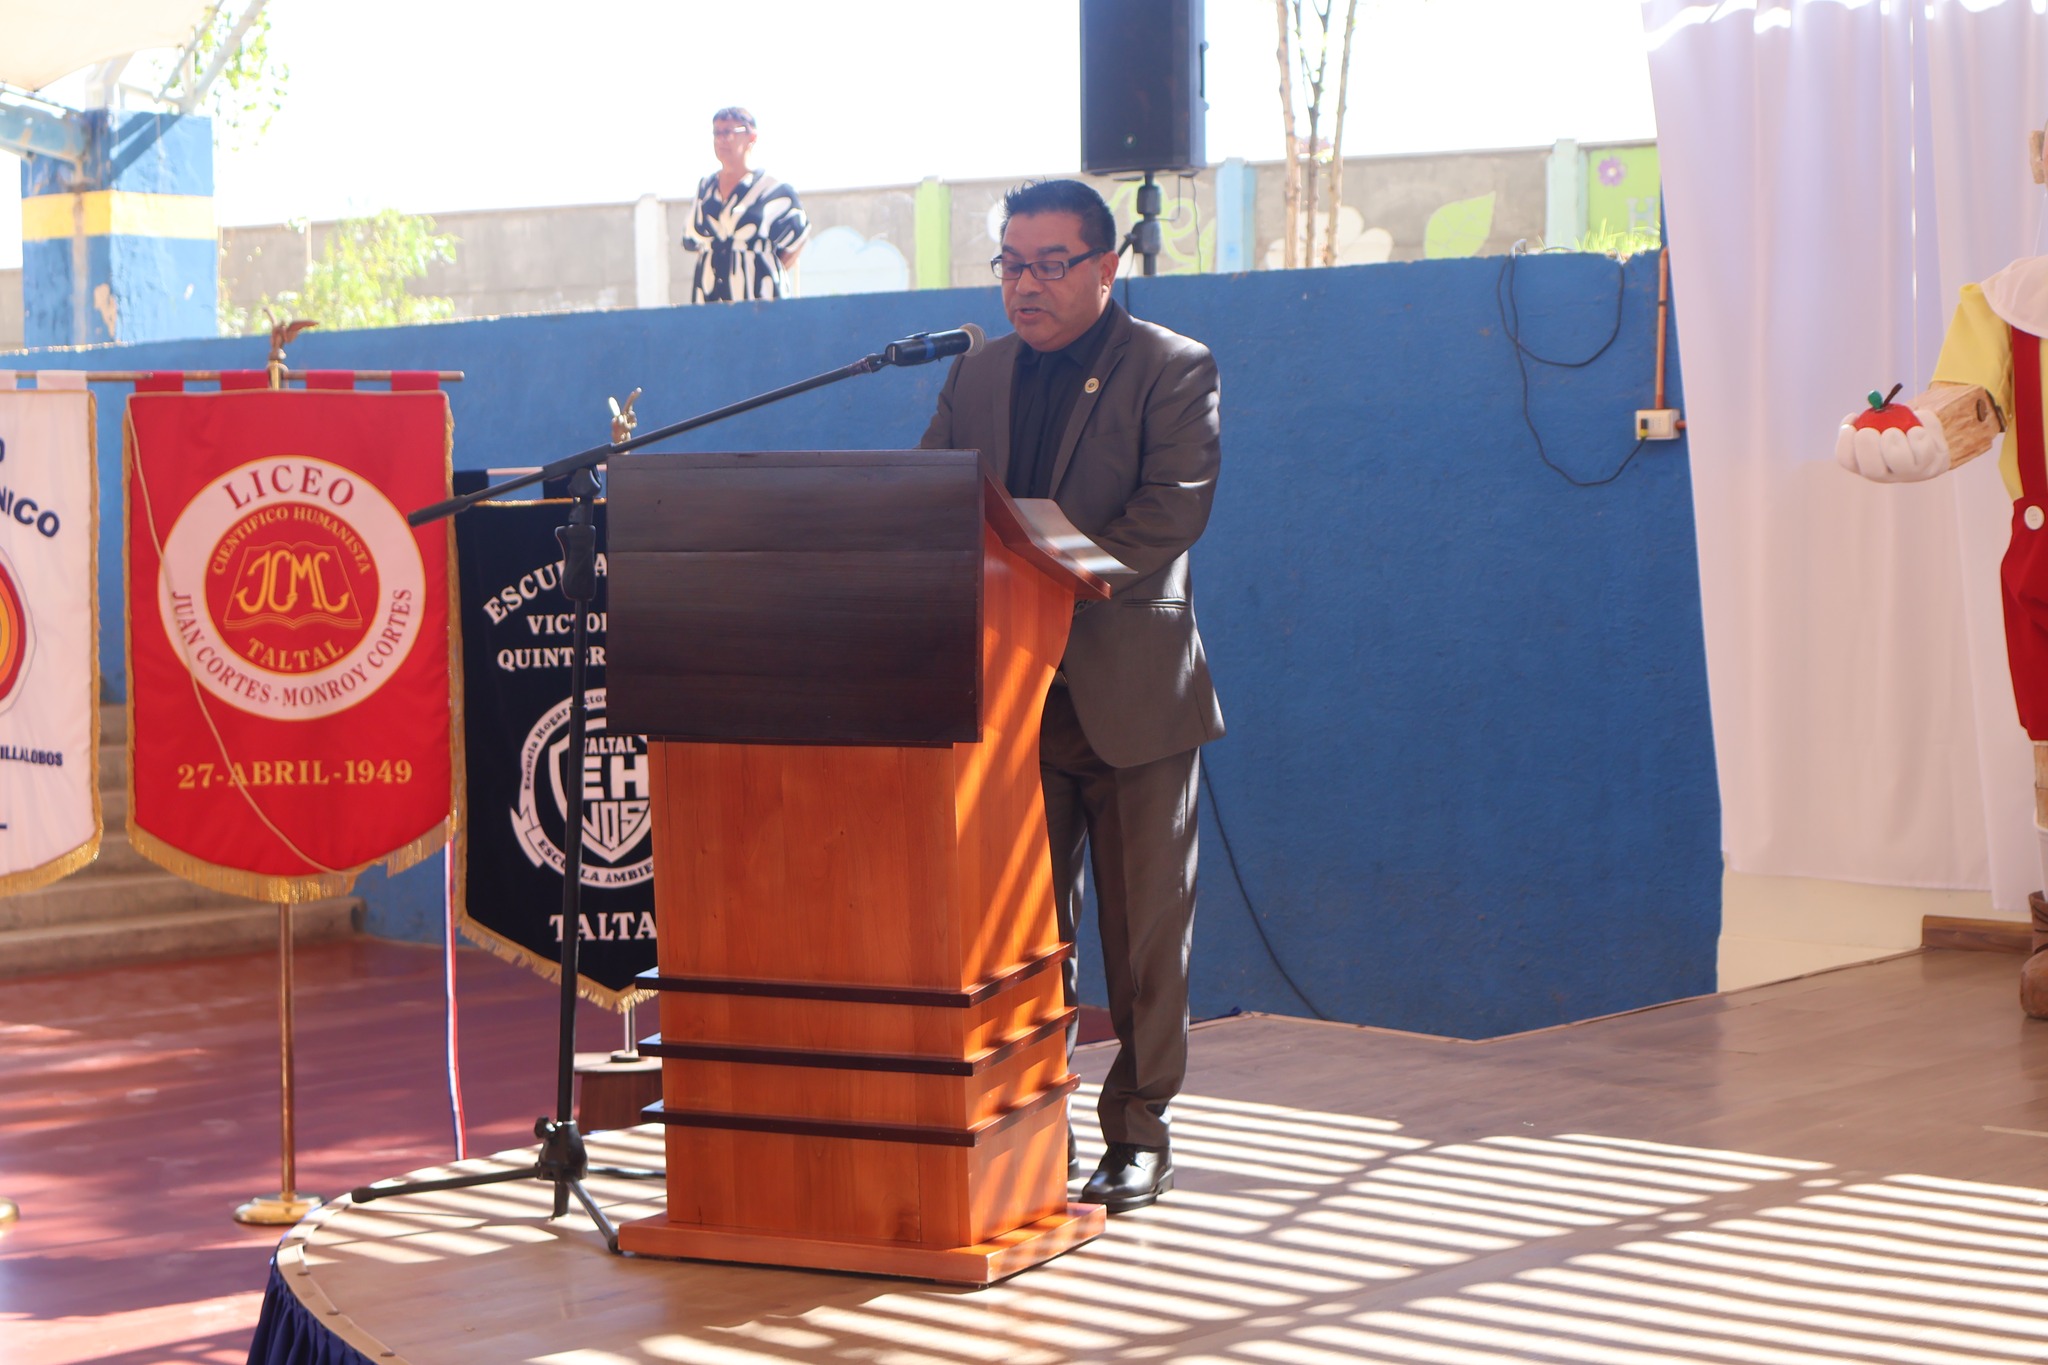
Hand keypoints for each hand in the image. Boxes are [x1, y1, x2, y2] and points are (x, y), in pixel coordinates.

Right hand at [1835, 405, 1950, 481]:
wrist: (1931, 439)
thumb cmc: (1899, 428)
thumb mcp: (1881, 423)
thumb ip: (1868, 418)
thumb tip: (1860, 413)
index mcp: (1867, 465)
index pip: (1847, 461)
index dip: (1844, 443)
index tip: (1850, 426)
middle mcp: (1887, 475)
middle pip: (1872, 470)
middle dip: (1867, 446)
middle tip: (1868, 430)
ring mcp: (1911, 473)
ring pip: (1898, 460)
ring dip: (1894, 439)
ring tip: (1896, 430)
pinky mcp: (1933, 467)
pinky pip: (1923, 449)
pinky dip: (1919, 433)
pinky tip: (1918, 430)